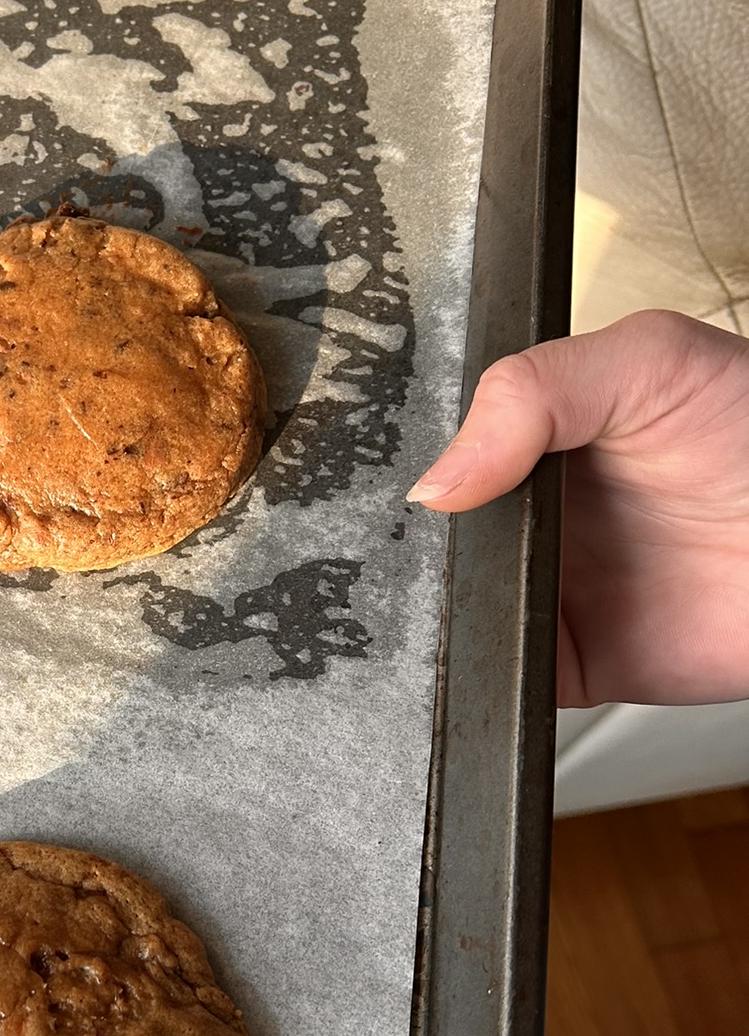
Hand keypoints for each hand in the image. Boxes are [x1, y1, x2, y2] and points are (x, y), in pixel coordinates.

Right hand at [406, 312, 748, 707]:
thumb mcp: (648, 360)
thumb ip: (530, 394)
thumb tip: (438, 481)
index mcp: (534, 437)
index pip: (438, 447)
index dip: (405, 460)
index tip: (388, 473)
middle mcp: (531, 515)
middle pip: (432, 537)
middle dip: (404, 542)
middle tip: (410, 536)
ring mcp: (546, 590)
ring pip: (446, 610)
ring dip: (429, 611)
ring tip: (441, 590)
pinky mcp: (566, 663)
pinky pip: (496, 675)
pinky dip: (470, 672)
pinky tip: (474, 642)